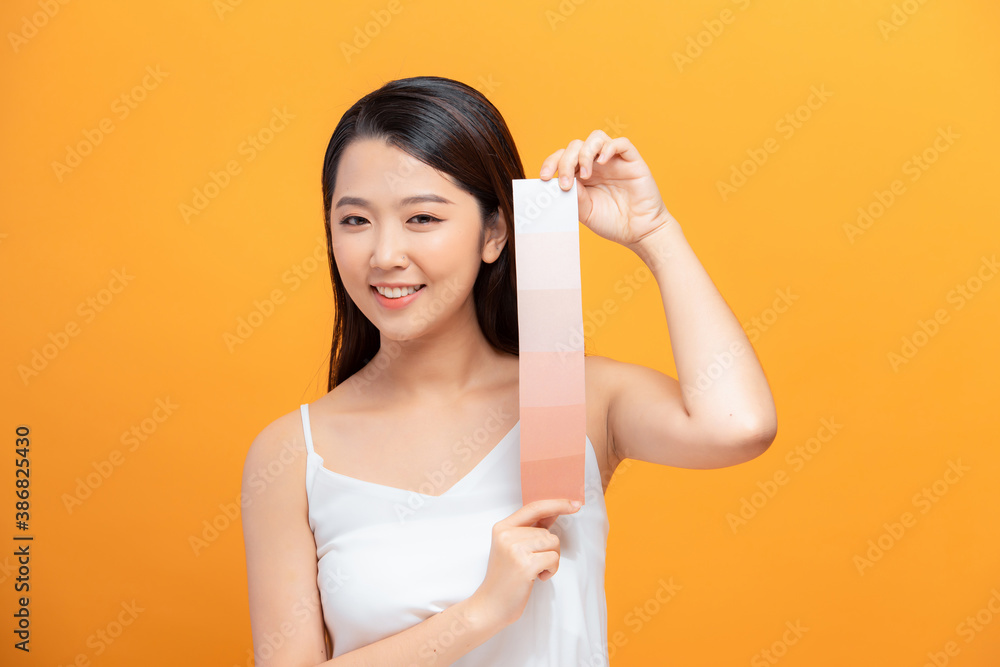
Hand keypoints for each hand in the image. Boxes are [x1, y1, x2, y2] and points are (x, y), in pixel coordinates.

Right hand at [469, 499, 581, 628]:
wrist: (491, 605)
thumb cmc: (505, 577)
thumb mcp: (512, 547)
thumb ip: (531, 529)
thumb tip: (555, 511)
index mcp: (502, 527)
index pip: (534, 507)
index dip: (557, 504)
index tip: (575, 504)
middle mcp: (506, 535)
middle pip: (547, 532)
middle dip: (549, 549)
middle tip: (534, 564)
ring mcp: (514, 549)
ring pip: (552, 543)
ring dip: (551, 559)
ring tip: (535, 570)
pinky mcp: (524, 564)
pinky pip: (553, 559)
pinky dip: (551, 570)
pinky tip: (537, 577)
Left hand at [539, 130, 676, 248]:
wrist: (638, 232)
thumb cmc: (612, 222)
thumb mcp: (585, 211)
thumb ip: (572, 196)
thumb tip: (558, 182)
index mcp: (582, 174)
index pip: (562, 157)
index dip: (551, 163)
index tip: (544, 177)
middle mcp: (596, 164)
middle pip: (575, 146)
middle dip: (565, 162)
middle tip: (565, 183)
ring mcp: (614, 161)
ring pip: (596, 138)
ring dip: (585, 153)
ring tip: (585, 175)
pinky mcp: (632, 161)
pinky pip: (622, 143)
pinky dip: (609, 148)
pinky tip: (602, 162)